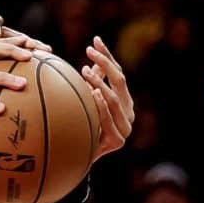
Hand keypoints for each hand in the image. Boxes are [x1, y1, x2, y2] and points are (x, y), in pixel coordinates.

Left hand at [81, 36, 133, 161]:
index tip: (95, 40)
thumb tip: (82, 64)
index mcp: (122, 101)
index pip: (117, 73)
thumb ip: (88, 87)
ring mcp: (125, 127)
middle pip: (119, 81)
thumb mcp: (82, 104)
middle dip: (106, 63)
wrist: (76, 163)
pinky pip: (108, 119)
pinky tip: (94, 94)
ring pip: (115, 98)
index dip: (107, 56)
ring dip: (100, 82)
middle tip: (89, 49)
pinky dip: (102, 106)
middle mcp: (127, 112)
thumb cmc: (77, 129)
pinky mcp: (117, 141)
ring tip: (85, 70)